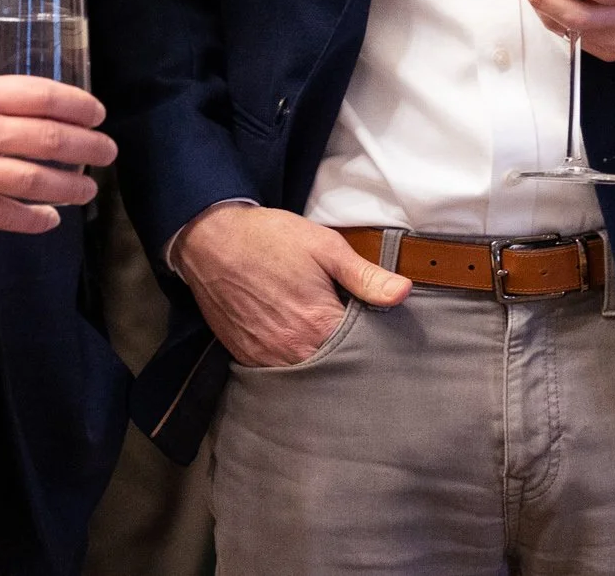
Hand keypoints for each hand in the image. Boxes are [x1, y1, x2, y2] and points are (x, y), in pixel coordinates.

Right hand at [0, 76, 115, 231]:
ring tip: (89, 188)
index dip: (76, 105)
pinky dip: (32, 219)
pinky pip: (4, 214)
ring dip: (69, 185)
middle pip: (48, 137)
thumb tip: (12, 109)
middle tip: (107, 151)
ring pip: (34, 179)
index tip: (97, 113)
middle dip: (86, 146)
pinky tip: (50, 220)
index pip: (40, 95)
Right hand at [175, 203, 410, 367]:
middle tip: (357, 340)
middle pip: (334, 369)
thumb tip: (404, 293)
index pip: (361, 351)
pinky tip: (298, 345)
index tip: (379, 332)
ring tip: (328, 344)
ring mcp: (265, 357)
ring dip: (319, 365)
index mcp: (317, 324)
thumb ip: (365, 276)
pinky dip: (291, 363)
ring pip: (305, 376)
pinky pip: (277, 372)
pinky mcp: (245, 355)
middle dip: (348, 359)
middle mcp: (291, 350)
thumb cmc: (269, 239)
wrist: (211, 239)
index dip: (374, 342)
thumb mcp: (324, 247)